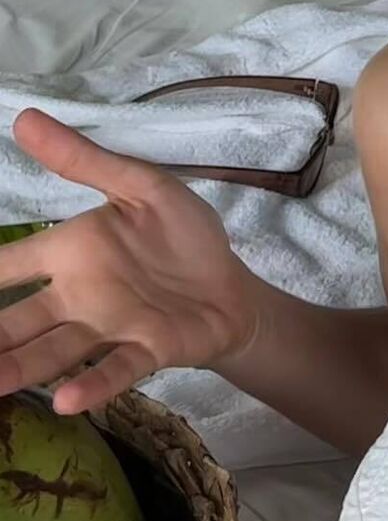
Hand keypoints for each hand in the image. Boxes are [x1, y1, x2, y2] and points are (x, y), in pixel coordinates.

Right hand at [0, 107, 262, 414]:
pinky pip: (116, 368)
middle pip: (16, 321)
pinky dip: (93, 384)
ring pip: (52, 351)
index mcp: (71, 252)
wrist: (232, 284)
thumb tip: (24, 118)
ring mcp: (110, 326)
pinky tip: (67, 401)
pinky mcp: (149, 349)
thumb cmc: (183, 238)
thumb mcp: (141, 187)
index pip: (6, 265)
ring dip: (20, 368)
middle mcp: (78, 296)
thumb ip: (86, 161)